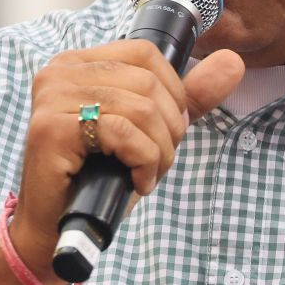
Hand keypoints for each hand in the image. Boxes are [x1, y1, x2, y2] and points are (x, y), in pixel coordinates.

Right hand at [11, 42, 244, 283]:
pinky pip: (123, 132)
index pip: (146, 53)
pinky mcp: (50, 129)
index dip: (173, 93)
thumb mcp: (150, 130)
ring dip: (158, 151)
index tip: (165, 131)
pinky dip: (143, 162)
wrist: (56, 231)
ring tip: (146, 175)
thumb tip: (234, 61)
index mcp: (78, 62)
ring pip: (141, 108)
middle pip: (148, 82)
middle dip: (169, 129)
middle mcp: (59, 71)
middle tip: (156, 162)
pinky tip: (135, 182)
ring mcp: (51, 97)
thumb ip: (190, 96)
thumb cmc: (100, 178)